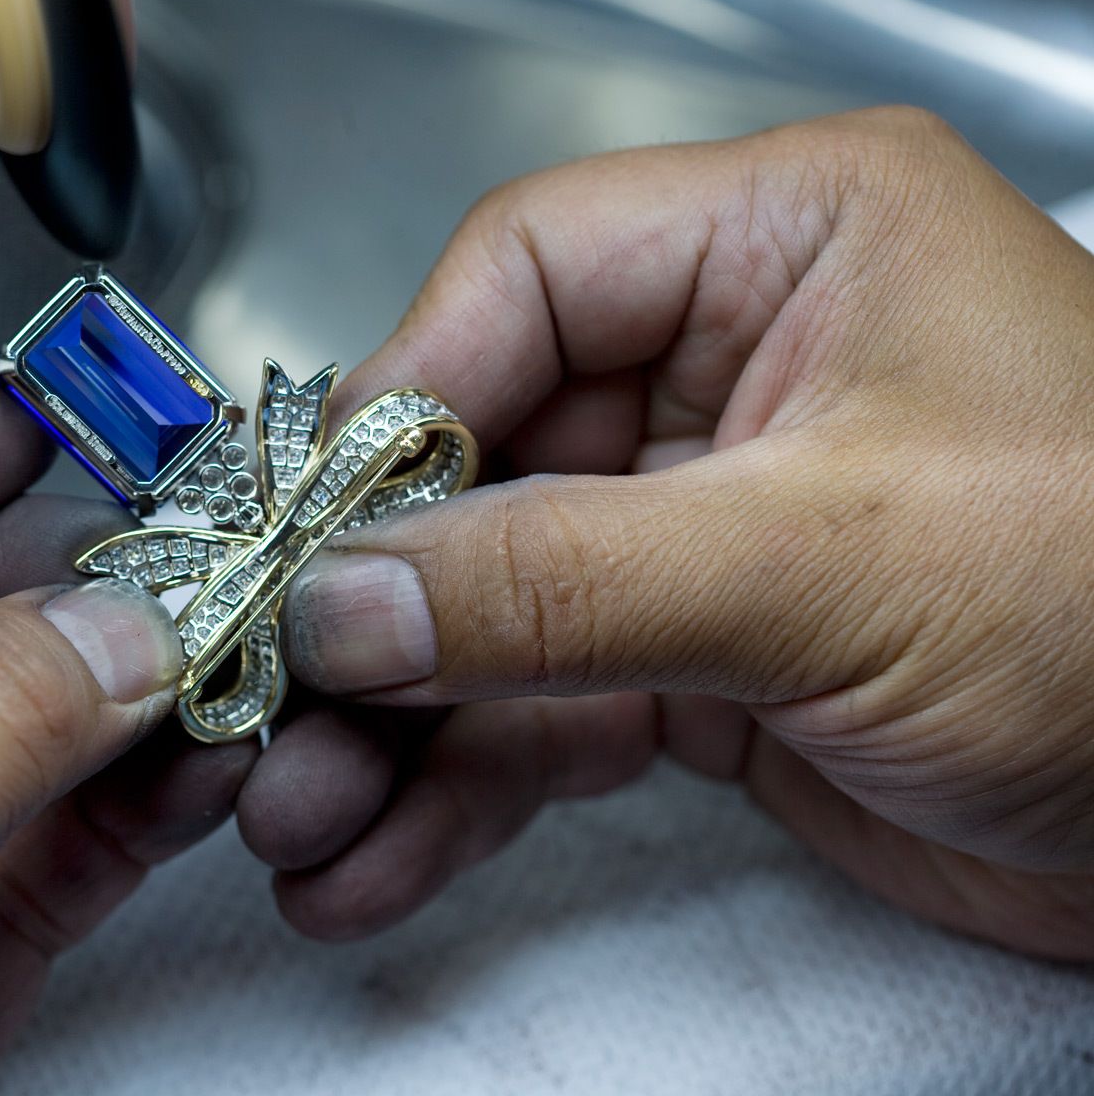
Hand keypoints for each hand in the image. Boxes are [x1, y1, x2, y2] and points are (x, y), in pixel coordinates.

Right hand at [237, 107, 1093, 958]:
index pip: (524, 276)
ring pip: (496, 608)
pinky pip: (545, 709)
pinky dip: (459, 785)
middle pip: (481, 462)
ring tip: (299, 819)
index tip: (309, 533)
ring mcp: (710, 527)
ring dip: (391, 721)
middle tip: (270, 702)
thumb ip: (565, 578)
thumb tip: (346, 596)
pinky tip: (376, 854)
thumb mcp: (830, 563)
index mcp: (786, 247)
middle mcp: (735, 370)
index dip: (402, 400)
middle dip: (372, 606)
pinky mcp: (708, 664)